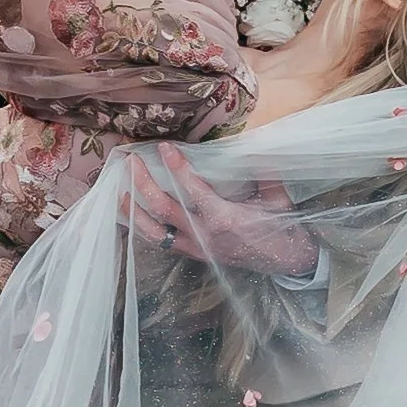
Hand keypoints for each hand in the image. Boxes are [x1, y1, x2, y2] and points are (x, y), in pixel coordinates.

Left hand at [125, 153, 310, 281]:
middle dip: (143, 184)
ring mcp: (195, 248)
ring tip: (119, 191)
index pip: (192, 190)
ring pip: (153, 232)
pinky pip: (160, 243)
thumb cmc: (282, 227)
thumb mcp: (277, 197)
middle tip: (131, 162)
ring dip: (133, 211)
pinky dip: (144, 228)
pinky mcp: (193, 254)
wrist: (287, 261)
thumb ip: (264, 171)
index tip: (164, 147)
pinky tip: (132, 216)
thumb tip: (252, 145)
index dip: (176, 167)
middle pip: (163, 209)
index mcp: (224, 219)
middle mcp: (204, 236)